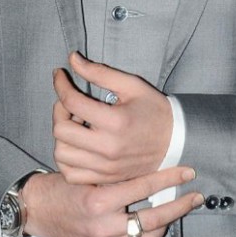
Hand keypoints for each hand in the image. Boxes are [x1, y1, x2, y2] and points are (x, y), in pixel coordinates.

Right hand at [21, 166, 202, 236]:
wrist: (37, 210)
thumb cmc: (62, 187)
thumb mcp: (87, 174)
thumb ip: (118, 176)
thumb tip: (155, 169)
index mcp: (98, 201)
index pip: (144, 188)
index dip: (170, 178)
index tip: (188, 172)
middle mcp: (101, 227)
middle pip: (153, 219)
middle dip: (179, 206)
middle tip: (194, 197)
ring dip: (164, 226)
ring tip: (170, 213)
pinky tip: (152, 234)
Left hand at [53, 53, 173, 183]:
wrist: (176, 141)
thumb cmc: (154, 110)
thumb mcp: (132, 85)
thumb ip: (100, 72)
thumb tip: (72, 58)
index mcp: (115, 121)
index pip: (72, 102)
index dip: (60, 84)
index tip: (60, 75)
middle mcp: (108, 147)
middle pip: (61, 130)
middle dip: (60, 111)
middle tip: (70, 102)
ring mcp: (106, 167)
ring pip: (61, 153)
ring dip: (63, 136)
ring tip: (77, 125)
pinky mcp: (105, 178)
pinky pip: (71, 174)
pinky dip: (67, 159)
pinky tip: (77, 144)